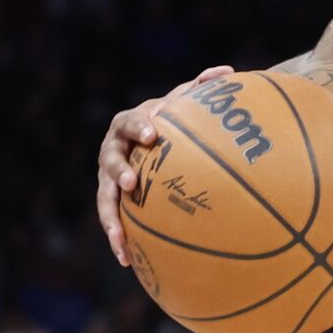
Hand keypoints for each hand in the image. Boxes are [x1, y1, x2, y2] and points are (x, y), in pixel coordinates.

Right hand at [97, 66, 225, 264]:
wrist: (151, 141)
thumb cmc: (172, 121)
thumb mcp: (184, 102)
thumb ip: (202, 87)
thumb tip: (228, 72)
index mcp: (129, 125)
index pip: (130, 123)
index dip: (138, 127)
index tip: (153, 135)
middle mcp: (113, 150)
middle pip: (110, 158)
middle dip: (118, 169)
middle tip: (129, 181)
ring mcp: (109, 177)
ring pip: (104, 197)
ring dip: (111, 215)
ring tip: (119, 235)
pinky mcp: (113, 201)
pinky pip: (113, 220)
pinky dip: (117, 238)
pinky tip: (126, 259)